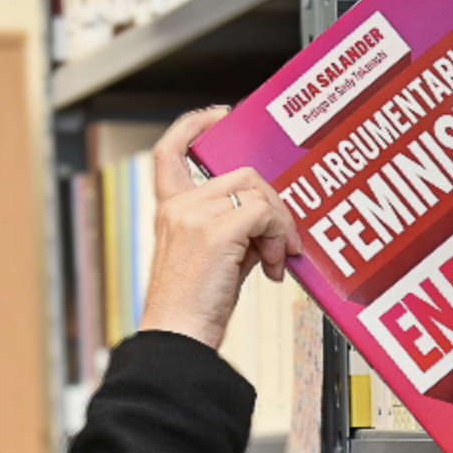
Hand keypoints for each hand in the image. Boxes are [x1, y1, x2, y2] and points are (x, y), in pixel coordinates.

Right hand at [137, 106, 301, 350]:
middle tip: (282, 244)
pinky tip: (272, 267)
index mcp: (170, 208)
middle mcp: (178, 205)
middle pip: (242, 174)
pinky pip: (264, 214)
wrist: (179, 338)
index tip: (220, 115)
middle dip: (273, 206)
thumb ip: (235, 228)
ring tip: (276, 260)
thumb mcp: (214, 257)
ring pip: (257, 192)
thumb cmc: (196, 306)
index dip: (194, 124)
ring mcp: (194, 215)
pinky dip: (277, 238)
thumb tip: (272, 219)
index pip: (169, 150)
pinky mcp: (214, 231)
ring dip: (278, 226)